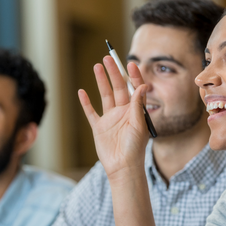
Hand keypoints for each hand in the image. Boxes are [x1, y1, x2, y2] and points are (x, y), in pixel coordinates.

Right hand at [78, 56, 148, 180]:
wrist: (123, 167)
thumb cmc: (135, 148)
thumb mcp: (139, 125)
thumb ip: (138, 106)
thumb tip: (142, 85)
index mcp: (135, 111)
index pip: (134, 88)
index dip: (133, 76)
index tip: (130, 63)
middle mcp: (123, 112)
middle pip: (118, 88)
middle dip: (114, 72)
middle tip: (109, 58)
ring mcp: (110, 119)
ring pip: (105, 95)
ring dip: (101, 81)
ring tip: (97, 66)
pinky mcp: (99, 127)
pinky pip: (91, 112)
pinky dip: (86, 103)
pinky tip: (82, 92)